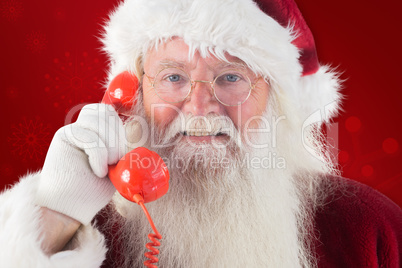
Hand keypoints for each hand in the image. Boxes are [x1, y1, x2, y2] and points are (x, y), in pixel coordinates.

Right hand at [35, 103, 125, 224]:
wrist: (69, 206)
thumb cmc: (91, 190)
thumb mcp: (114, 167)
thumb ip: (119, 148)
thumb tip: (136, 130)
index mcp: (95, 132)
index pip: (109, 112)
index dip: (119, 127)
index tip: (120, 153)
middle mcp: (83, 128)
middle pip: (106, 112)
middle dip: (117, 137)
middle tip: (115, 162)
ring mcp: (72, 130)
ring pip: (98, 119)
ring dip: (109, 145)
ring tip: (106, 166)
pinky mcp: (63, 137)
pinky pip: (91, 138)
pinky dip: (99, 156)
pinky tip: (98, 171)